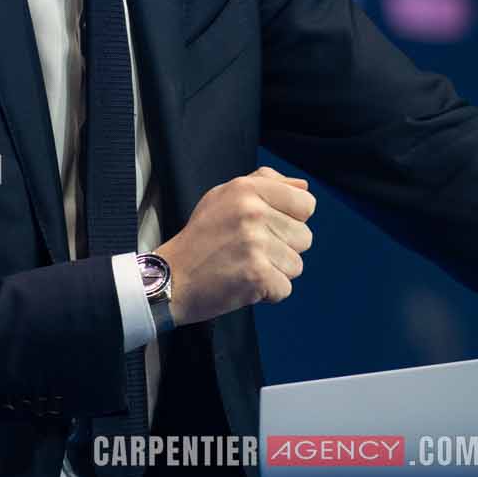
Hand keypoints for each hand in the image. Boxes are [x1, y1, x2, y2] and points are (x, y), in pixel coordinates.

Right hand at [157, 166, 315, 326]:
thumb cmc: (200, 238)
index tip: (269, 228)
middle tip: (251, 251)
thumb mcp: (224, 196)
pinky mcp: (257, 275)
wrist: (172, 279)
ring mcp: (255, 244)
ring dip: (275, 272)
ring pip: (297, 265)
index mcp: (248, 189)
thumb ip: (266, 183)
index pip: (306, 203)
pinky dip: (268, 293)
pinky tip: (244, 283)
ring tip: (245, 266)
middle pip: (305, 237)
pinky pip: (285, 289)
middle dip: (283, 249)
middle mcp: (253, 212)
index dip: (292, 220)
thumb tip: (303, 186)